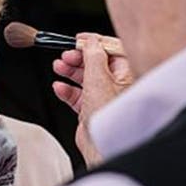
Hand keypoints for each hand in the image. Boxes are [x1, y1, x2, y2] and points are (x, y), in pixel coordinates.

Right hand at [52, 33, 133, 166]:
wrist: (102, 146)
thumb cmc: (109, 117)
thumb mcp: (99, 79)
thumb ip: (93, 56)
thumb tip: (91, 41)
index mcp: (127, 75)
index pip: (112, 51)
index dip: (95, 43)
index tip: (80, 39)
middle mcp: (117, 85)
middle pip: (96, 63)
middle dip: (79, 57)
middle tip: (66, 55)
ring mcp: (103, 98)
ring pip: (85, 78)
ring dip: (70, 71)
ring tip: (59, 66)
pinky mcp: (91, 110)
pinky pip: (78, 96)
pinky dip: (67, 90)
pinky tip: (59, 87)